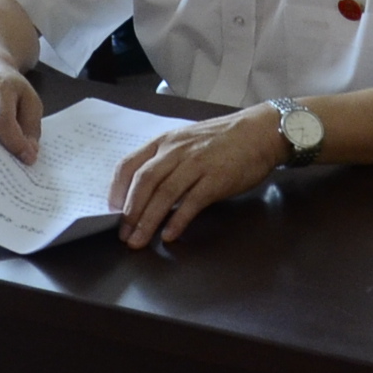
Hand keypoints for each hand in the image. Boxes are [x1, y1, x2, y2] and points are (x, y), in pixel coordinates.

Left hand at [112, 103, 291, 245]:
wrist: (260, 132)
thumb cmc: (223, 140)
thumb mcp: (187, 142)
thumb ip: (167, 162)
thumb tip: (146, 193)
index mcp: (165, 142)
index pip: (129, 165)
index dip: (117, 191)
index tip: (112, 212)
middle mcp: (177, 151)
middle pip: (144, 182)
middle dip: (130, 212)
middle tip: (123, 235)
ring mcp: (197, 164)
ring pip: (164, 194)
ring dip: (148, 221)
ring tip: (139, 241)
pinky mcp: (216, 179)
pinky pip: (191, 202)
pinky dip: (177, 220)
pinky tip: (169, 235)